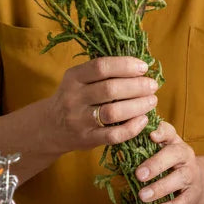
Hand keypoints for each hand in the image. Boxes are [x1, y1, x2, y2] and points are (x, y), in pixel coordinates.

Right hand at [43, 57, 158, 154]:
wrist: (50, 127)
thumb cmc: (76, 98)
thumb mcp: (80, 80)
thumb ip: (103, 72)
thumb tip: (140, 66)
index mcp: (73, 77)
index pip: (101, 67)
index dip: (125, 65)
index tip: (143, 67)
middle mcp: (73, 98)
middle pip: (110, 89)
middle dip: (137, 86)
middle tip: (152, 86)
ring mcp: (79, 120)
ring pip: (113, 112)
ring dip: (138, 106)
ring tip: (151, 101)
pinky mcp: (87, 139)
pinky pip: (113, 135)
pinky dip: (132, 128)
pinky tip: (143, 120)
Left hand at [135, 121, 203, 203]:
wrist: (199, 184)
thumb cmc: (170, 167)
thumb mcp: (159, 156)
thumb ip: (141, 155)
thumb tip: (116, 159)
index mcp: (173, 143)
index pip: (169, 132)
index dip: (161, 132)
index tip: (151, 136)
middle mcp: (184, 155)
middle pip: (175, 154)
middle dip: (156, 164)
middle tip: (139, 175)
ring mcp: (191, 174)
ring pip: (179, 178)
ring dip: (160, 187)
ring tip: (143, 196)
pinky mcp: (193, 194)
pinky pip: (183, 201)